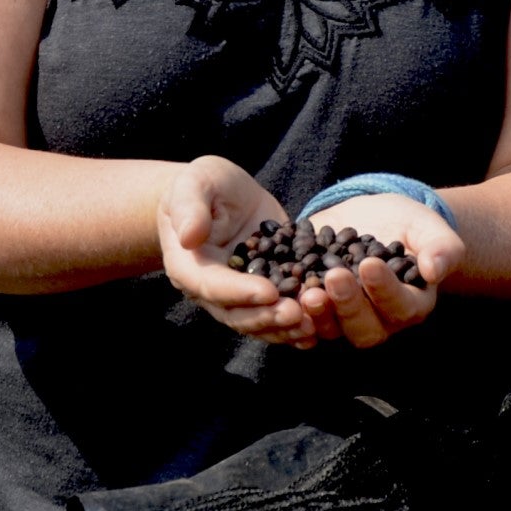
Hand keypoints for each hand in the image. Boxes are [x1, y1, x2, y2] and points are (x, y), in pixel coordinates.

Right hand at [158, 157, 313, 347]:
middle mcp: (211, 289)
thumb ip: (190, 208)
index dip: (240, 292)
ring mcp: (238, 293)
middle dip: (268, 316)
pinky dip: (297, 319)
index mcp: (189, 266)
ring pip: (258, 320)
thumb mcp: (194, 184)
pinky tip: (321, 321)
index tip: (269, 292)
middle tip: (298, 314)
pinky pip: (276, 310)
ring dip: (284, 327)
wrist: (218, 192)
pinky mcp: (263, 287)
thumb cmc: (200, 183)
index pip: (211, 286)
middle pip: (236, 314)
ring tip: (313, 324)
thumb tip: (189, 236)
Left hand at [297, 193, 465, 349]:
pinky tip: (283, 293)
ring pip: (332, 330)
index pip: (401, 307)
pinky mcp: (317, 309)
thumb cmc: (406, 224)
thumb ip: (441, 247)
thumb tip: (436, 270)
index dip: (385, 290)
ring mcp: (344, 319)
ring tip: (306, 289)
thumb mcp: (427, 227)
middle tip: (334, 276)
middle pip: (365, 329)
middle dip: (348, 305)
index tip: (370, 264)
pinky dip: (292, 312)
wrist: (370, 218)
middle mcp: (378, 321)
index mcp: (410, 305)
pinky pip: (303, 321)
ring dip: (318, 314)